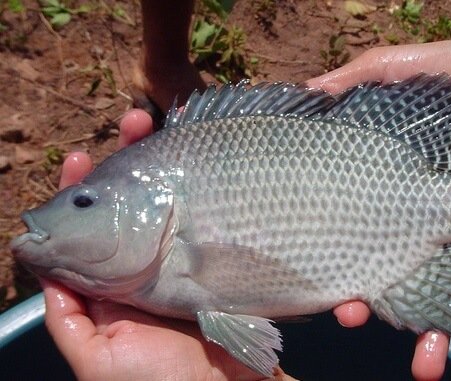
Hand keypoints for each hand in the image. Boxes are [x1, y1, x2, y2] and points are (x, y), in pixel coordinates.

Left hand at [44, 110, 295, 380]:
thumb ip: (69, 316)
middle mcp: (154, 266)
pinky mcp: (226, 263)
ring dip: (171, 163)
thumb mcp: (98, 357)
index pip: (95, 225)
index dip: (85, 189)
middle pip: (140, 203)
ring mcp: (193, 261)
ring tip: (161, 126)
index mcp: (118, 283)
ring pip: (179, 203)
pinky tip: (204, 162)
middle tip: (135, 121)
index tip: (78, 155)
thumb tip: (37, 262)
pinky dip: (210, 189)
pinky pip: (215, 222)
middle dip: (133, 159)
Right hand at [304, 32, 450, 380]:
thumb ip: (355, 81)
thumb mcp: (394, 70)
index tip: (335, 294)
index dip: (344, 271)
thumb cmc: (449, 76)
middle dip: (380, 309)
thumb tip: (309, 92)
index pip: (358, 241)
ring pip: (443, 292)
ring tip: (425, 362)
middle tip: (361, 322)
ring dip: (436, 330)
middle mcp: (416, 223)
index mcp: (387, 197)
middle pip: (394, 277)